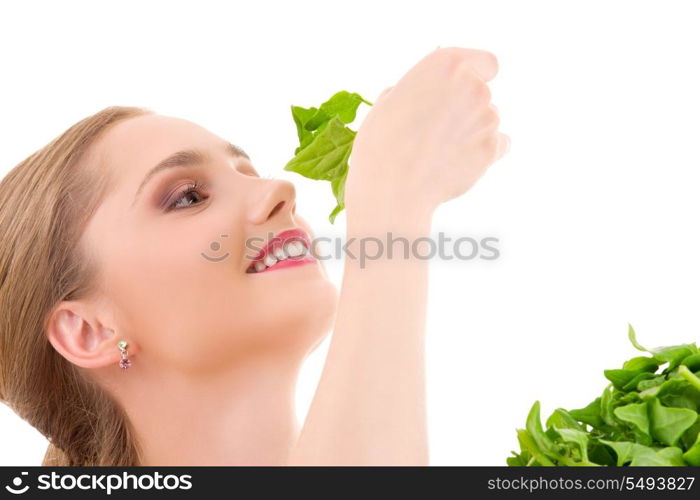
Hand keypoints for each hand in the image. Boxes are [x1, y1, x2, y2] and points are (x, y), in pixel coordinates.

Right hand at [344, 47, 509, 224]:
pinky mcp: (492, 149)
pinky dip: (483, 153)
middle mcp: (474, 86)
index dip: (476, 74)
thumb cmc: (382, 143)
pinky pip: (498, 145)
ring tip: (440, 151)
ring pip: (488, 121)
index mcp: (447, 64)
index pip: (486, 62)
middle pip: (483, 94)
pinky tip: (457, 162)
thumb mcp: (390, 101)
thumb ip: (417, 90)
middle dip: (466, 108)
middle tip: (437, 129)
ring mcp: (487, 118)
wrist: (392, 186)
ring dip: (472, 131)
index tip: (463, 88)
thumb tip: (423, 94)